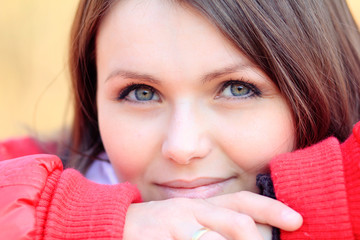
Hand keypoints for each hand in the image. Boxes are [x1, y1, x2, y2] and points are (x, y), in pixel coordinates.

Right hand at [123, 191, 301, 239]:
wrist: (118, 223)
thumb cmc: (160, 226)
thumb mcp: (188, 220)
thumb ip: (215, 225)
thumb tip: (248, 231)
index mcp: (202, 205)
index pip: (242, 201)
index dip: (271, 208)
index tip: (296, 219)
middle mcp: (191, 210)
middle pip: (236, 220)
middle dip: (255, 237)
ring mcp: (175, 225)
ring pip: (214, 239)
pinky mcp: (158, 239)